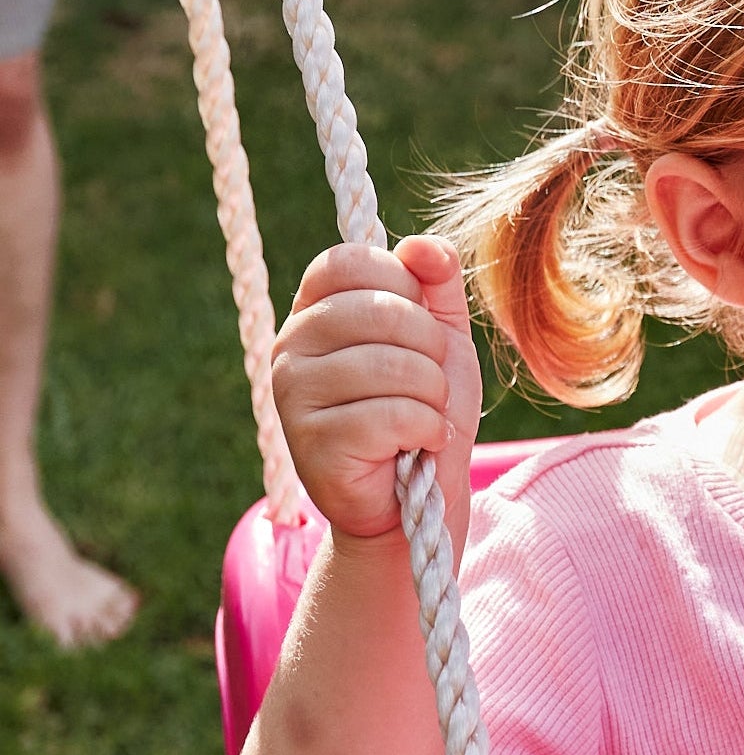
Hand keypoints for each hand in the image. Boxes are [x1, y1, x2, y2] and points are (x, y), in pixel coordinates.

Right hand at [272, 237, 481, 554]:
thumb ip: (437, 288)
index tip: (421, 334)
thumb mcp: (441, 344)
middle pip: (383, 312)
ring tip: (423, 421)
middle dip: (432, 354)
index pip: (353, 262)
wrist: (415, 508)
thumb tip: (428, 246)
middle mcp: (291, 345)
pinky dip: (427, 431)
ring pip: (394, 366)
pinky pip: (394, 414)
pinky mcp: (312, 442)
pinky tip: (417, 448)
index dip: (405, 290)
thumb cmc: (424, 419)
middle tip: (430, 390)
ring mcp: (293, 393)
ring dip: (433, 398)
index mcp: (315, 312)